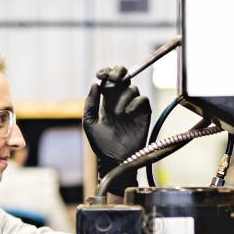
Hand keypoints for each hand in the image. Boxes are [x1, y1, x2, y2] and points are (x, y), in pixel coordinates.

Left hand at [83, 66, 151, 195]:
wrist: (115, 160)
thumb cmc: (101, 145)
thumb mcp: (89, 123)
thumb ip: (90, 104)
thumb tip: (95, 84)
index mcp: (107, 102)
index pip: (109, 81)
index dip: (106, 73)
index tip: (101, 74)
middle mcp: (121, 102)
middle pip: (123, 78)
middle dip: (118, 73)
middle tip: (113, 79)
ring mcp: (133, 108)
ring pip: (132, 88)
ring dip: (123, 97)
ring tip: (117, 113)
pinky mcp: (143, 114)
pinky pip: (143, 100)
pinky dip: (135, 102)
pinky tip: (127, 113)